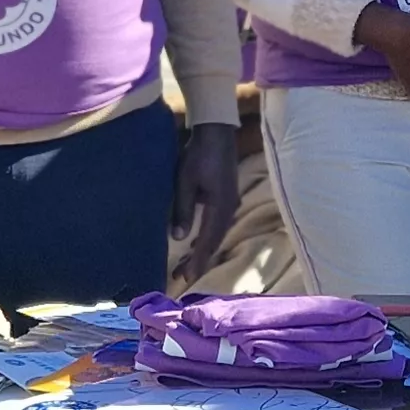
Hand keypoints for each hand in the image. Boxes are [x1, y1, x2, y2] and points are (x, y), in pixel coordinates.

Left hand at [170, 122, 241, 284]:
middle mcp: (229, 208)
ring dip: (202, 250)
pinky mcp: (226, 197)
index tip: (186, 278)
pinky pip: (217, 224)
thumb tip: (179, 239)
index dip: (197, 261)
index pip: (208, 241)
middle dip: (199, 260)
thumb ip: (183, 210)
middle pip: (214, 241)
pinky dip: (206, 237)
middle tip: (181, 277)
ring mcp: (230, 203)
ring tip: (186, 264)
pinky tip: (196, 242)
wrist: (216, 131)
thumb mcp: (185, 181)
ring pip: (217, 234)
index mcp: (221, 207)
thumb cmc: (199, 154)